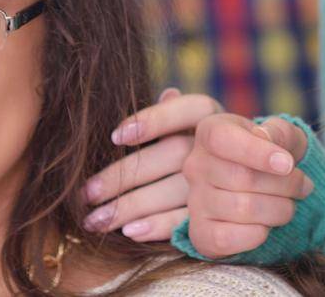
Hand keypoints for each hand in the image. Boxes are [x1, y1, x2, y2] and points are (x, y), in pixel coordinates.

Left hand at [82, 88, 220, 240]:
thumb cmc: (193, 148)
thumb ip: (168, 112)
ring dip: (131, 206)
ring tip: (95, 220)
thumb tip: (164, 92)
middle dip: (124, 174)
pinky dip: (157, 225)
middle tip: (87, 192)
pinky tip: (129, 231)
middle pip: (171, 153)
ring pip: (174, 189)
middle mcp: (217, 148)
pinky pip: (186, 220)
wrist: (237, 186)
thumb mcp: (185, 125)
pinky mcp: (217, 214)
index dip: (154, 120)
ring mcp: (220, 182)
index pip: (188, 109)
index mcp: (210, 117)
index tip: (115, 136)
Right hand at [184, 112, 313, 258]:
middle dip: (285, 185)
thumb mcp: (281, 134)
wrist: (262, 187)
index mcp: (210, 132)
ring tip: (289, 205)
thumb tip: (267, 138)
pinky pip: (228, 239)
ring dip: (279, 210)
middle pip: (241, 177)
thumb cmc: (271, 154)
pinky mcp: (201, 233)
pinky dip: (258, 234)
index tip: (288, 164)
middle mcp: (196, 165)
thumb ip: (278, 131)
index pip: (222, 139)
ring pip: (242, 209)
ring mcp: (195, 201)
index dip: (258, 152)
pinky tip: (267, 224)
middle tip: (304, 186)